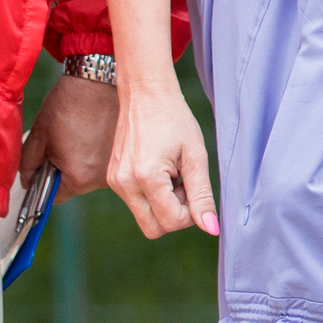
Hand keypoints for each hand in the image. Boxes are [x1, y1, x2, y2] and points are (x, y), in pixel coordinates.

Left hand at [22, 72, 117, 202]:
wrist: (98, 79)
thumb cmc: (68, 103)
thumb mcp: (40, 134)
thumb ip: (28, 163)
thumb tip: (27, 181)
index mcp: (77, 177)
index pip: (55, 197)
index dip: (44, 183)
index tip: (43, 168)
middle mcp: (100, 179)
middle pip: (74, 186)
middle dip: (64, 171)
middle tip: (61, 144)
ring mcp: (115, 168)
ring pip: (90, 175)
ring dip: (82, 162)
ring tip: (79, 136)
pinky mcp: (123, 155)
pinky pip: (103, 163)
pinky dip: (96, 153)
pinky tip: (93, 133)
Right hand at [108, 74, 218, 239]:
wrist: (145, 93)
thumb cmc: (174, 119)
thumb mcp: (195, 156)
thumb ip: (202, 195)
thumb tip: (211, 229)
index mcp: (146, 176)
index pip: (172, 221)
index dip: (190, 212)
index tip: (192, 185)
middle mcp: (124, 183)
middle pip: (154, 229)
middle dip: (175, 214)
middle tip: (183, 183)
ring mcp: (115, 182)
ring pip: (145, 218)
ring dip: (164, 205)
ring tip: (171, 174)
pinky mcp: (112, 179)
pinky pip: (136, 203)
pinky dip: (152, 196)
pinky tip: (159, 170)